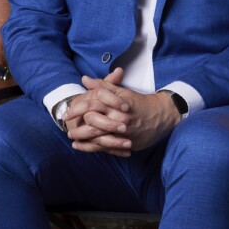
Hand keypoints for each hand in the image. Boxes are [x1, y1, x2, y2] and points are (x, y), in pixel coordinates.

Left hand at [64, 67, 178, 156]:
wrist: (162, 115)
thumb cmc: (139, 102)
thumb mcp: (121, 91)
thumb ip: (102, 85)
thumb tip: (84, 80)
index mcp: (115, 104)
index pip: (91, 104)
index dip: (76, 109)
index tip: (67, 113)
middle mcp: (118, 118)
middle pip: (92, 122)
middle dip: (77, 126)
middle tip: (67, 127)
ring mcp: (123, 132)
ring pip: (98, 137)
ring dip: (82, 138)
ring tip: (72, 138)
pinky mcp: (127, 143)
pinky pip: (106, 148)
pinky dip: (92, 148)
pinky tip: (81, 147)